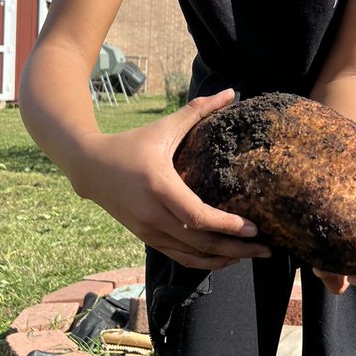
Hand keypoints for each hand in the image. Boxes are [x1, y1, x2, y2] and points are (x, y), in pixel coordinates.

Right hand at [75, 89, 270, 269]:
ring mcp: (148, 230)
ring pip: (191, 256)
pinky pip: (179, 257)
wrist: (89, 167)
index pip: (198, 216)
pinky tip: (224, 258)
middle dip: (236, 248)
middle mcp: (153, 214)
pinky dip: (203, 262)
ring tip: (250, 254)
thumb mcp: (163, 127)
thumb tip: (230, 92)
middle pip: (200, 242)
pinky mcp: (146, 238)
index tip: (253, 228)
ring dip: (223, 259)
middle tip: (265, 247)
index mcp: (159, 186)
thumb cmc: (131, 144)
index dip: (227, 226)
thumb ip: (198, 111)